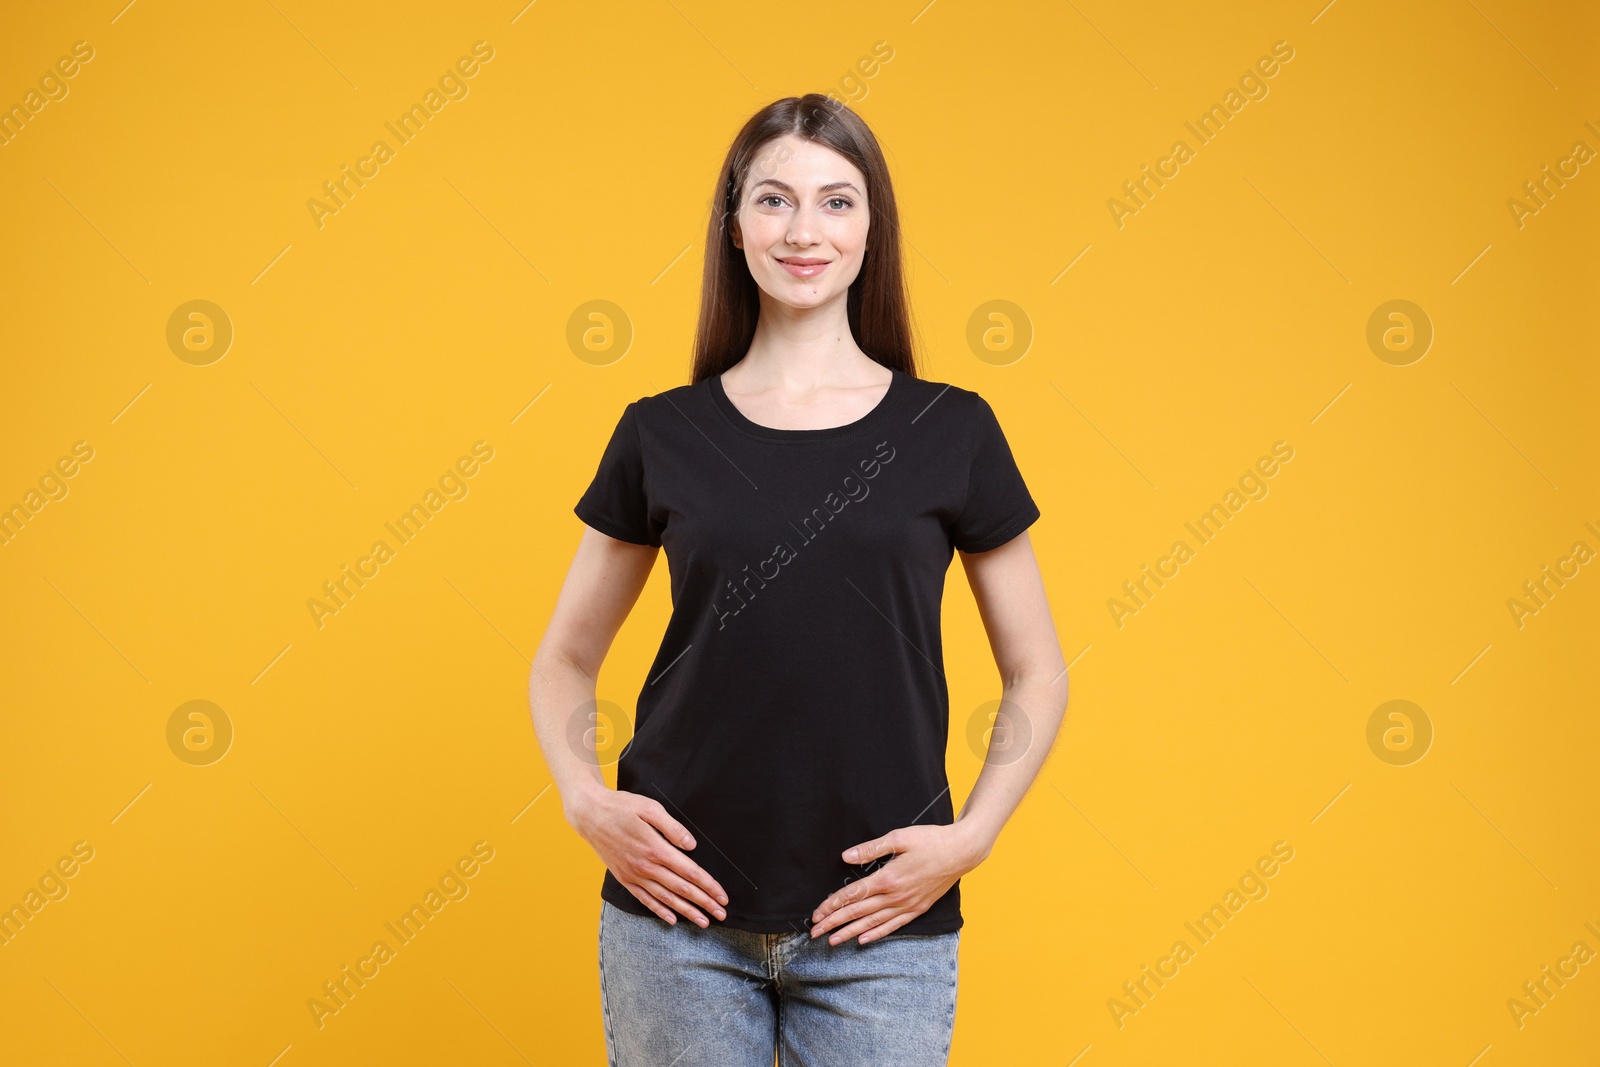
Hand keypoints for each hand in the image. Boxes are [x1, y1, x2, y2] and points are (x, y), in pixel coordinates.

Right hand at [566, 787, 728, 927]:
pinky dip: (660, 911)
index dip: (708, 886)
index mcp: (656, 849)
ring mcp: (634, 875)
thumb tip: (692, 846)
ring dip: (686, 912)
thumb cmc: (622, 807)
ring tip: (703, 922)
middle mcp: (646, 867)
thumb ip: (672, 828)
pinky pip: (645, 900)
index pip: (689, 872)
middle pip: (682, 889)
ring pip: (666, 899)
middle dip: (704, 903)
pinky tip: (672, 919)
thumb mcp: (649, 808)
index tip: (722, 897)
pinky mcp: (625, 879)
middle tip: (722, 915)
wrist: (590, 815)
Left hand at [810, 823, 987, 944]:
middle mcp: (896, 896)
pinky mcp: (917, 909)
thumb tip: (846, 856)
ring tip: (832, 941)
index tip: (816, 913)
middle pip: (858, 913)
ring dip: (850, 932)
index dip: (832, 904)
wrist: (962, 852)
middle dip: (834, 923)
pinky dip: (877, 934)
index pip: (853, 895)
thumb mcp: (899, 837)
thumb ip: (871, 849)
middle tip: (814, 933)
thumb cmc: (930, 840)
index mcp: (888, 878)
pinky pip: (893, 926)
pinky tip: (863, 940)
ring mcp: (907, 905)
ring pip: (873, 923)